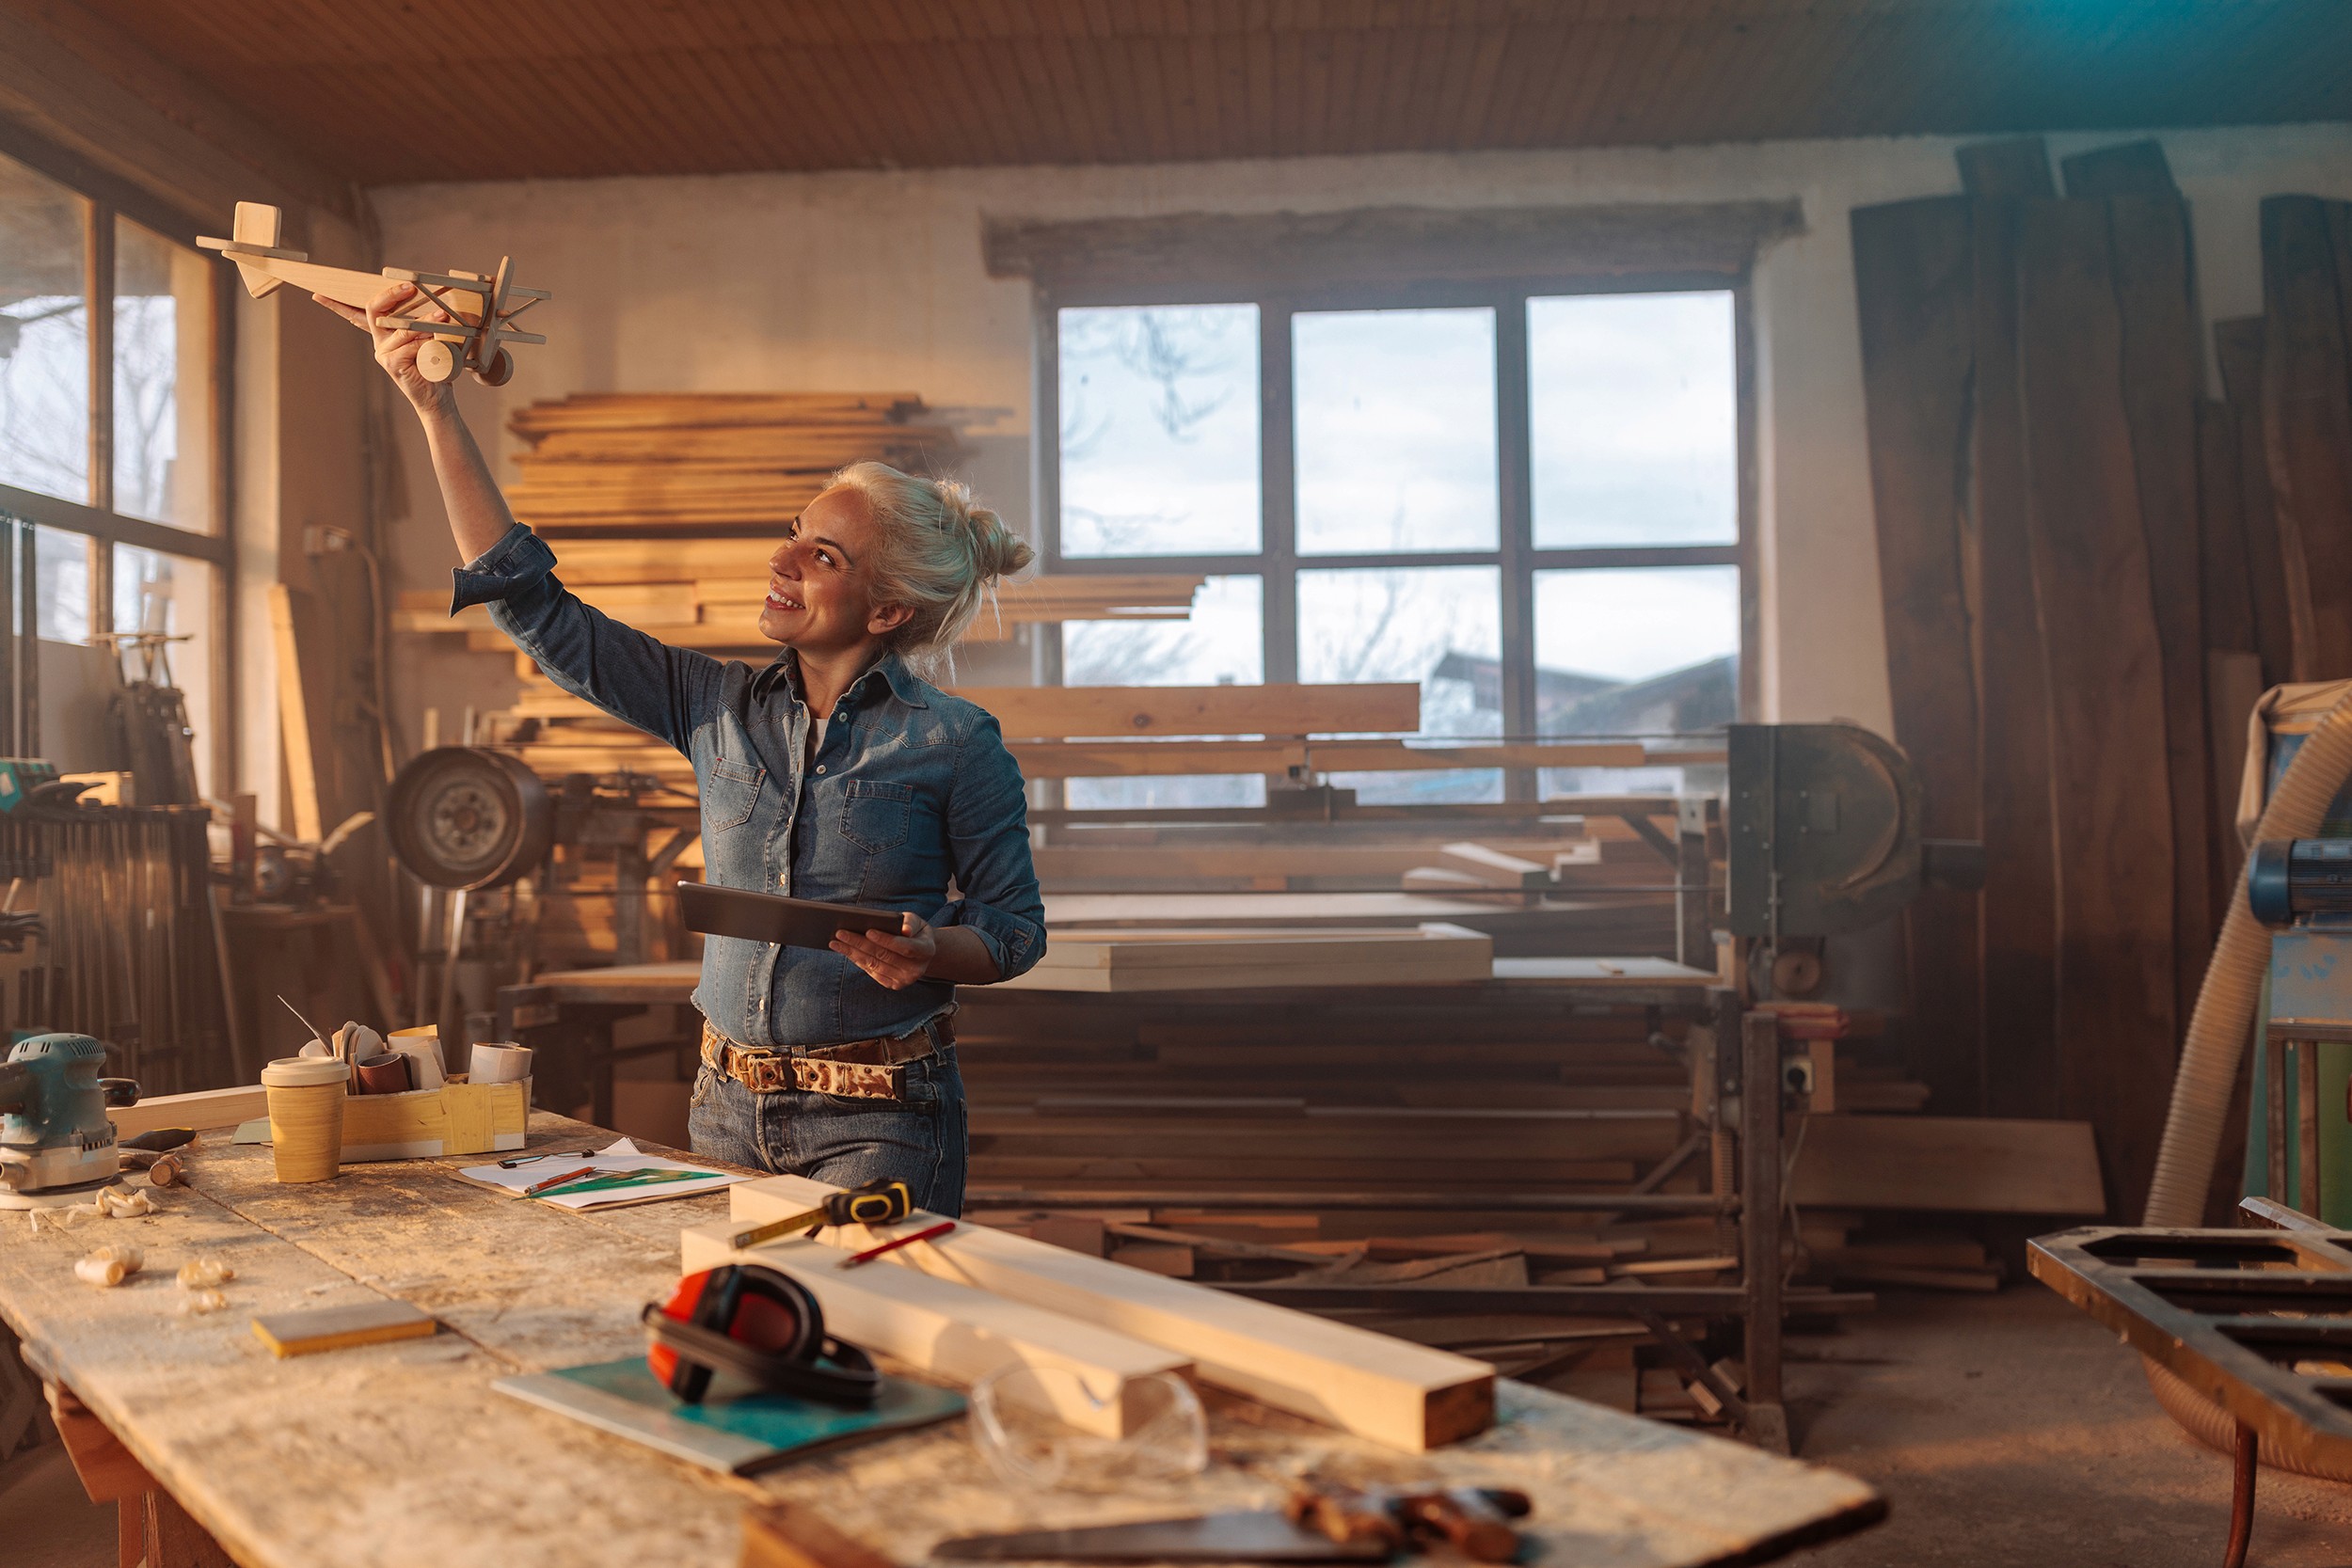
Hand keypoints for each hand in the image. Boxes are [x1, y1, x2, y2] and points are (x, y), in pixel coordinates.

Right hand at [309, 281, 456, 414]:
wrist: (436, 397)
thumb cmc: (434, 367)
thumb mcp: (428, 340)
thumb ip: (423, 325)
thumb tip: (435, 304)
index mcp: (383, 334)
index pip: (357, 314)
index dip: (336, 304)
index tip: (318, 294)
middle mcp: (379, 341)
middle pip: (374, 310)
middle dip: (391, 294)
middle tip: (410, 286)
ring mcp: (383, 353)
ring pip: (400, 328)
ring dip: (424, 320)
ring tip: (442, 316)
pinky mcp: (391, 363)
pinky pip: (409, 345)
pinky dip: (426, 344)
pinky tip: (436, 346)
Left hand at [831, 913, 935, 989]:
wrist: (921, 952)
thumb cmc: (915, 931)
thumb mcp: (917, 921)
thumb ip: (911, 922)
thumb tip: (904, 930)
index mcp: (926, 950)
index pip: (905, 947)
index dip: (886, 940)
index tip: (868, 930)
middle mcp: (917, 969)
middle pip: (884, 956)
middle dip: (860, 943)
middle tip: (840, 932)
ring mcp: (904, 980)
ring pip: (874, 964)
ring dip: (852, 952)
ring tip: (835, 941)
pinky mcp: (893, 985)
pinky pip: (871, 971)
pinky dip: (856, 960)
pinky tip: (844, 950)